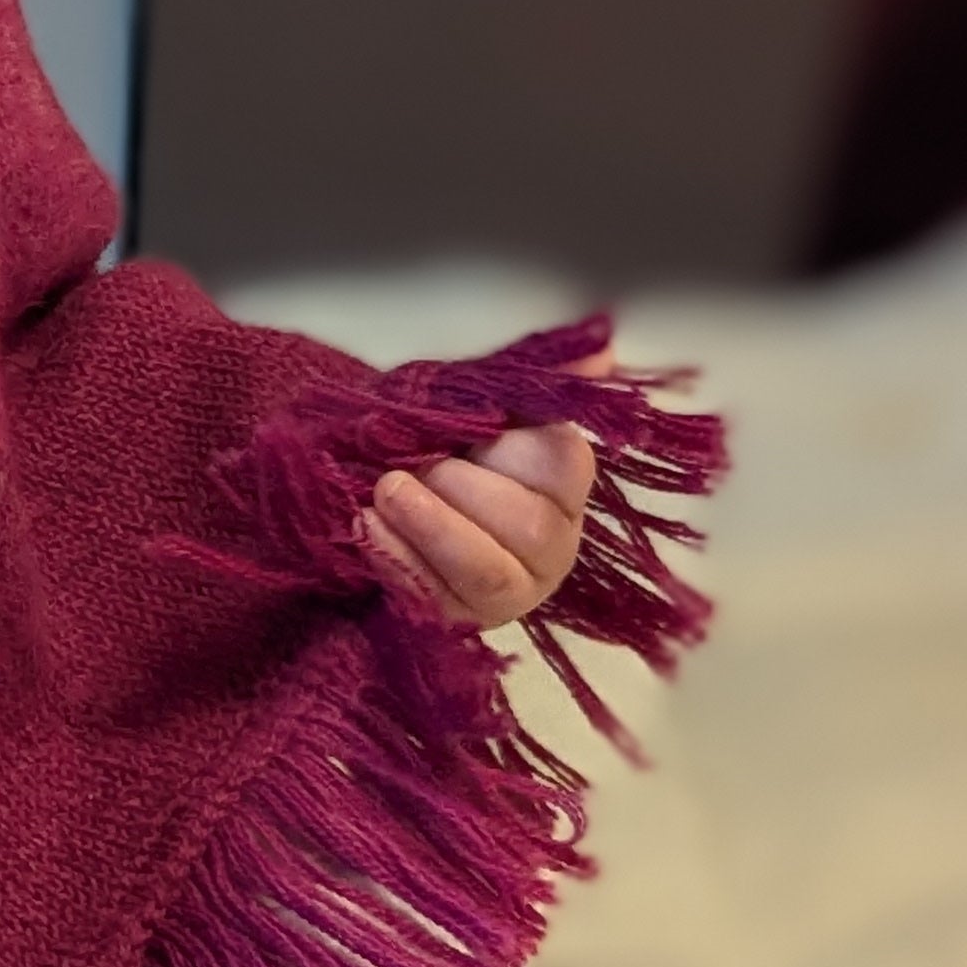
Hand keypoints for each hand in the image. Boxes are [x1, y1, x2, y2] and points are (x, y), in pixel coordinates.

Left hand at [356, 361, 609, 629]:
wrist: (391, 505)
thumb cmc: (445, 450)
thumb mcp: (480, 406)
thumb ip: (532, 380)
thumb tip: (599, 345)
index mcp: (563, 486)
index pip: (565, 466)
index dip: (515, 451)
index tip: (479, 435)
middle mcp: (552, 545)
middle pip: (528, 524)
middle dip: (461, 489)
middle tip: (412, 467)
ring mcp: (512, 591)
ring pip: (487, 569)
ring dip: (430, 526)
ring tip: (383, 493)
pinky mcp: (463, 620)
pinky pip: (437, 600)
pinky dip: (397, 558)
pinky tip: (367, 526)